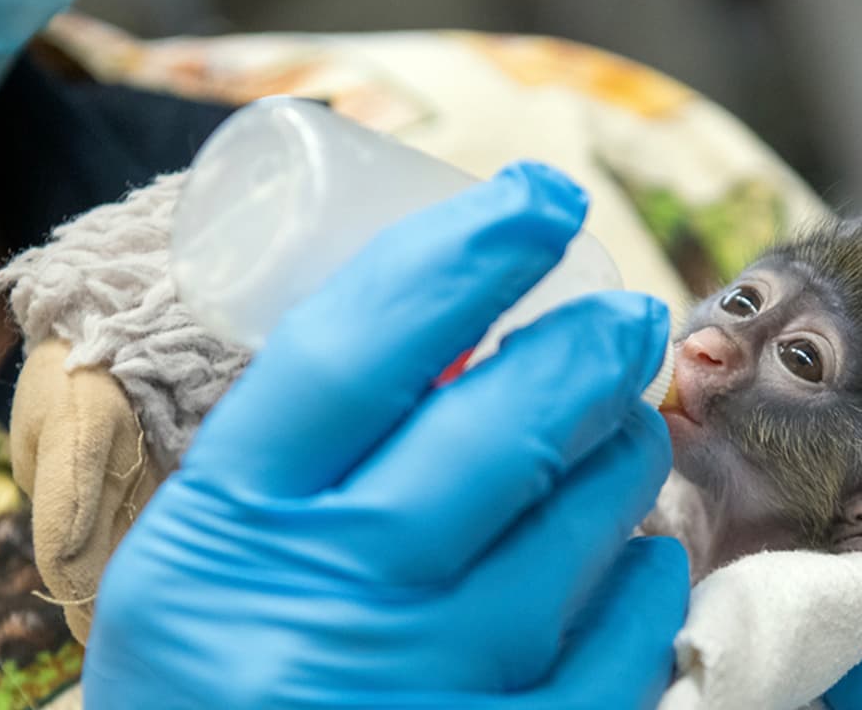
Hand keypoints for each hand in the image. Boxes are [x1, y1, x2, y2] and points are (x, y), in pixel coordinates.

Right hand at [83, 162, 688, 708]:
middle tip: (628, 317)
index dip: (463, 256)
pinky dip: (645, 583)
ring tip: (626, 431)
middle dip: (588, 350)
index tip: (537, 200)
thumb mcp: (216, 541)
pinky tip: (637, 558)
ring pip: (579, 532)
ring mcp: (420, 689)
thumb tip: (469, 334)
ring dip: (625, 456)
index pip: (359, 350)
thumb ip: (314, 442)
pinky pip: (622, 646)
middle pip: (496, 430)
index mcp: (230, 522)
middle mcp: (325, 603)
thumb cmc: (223, 660)